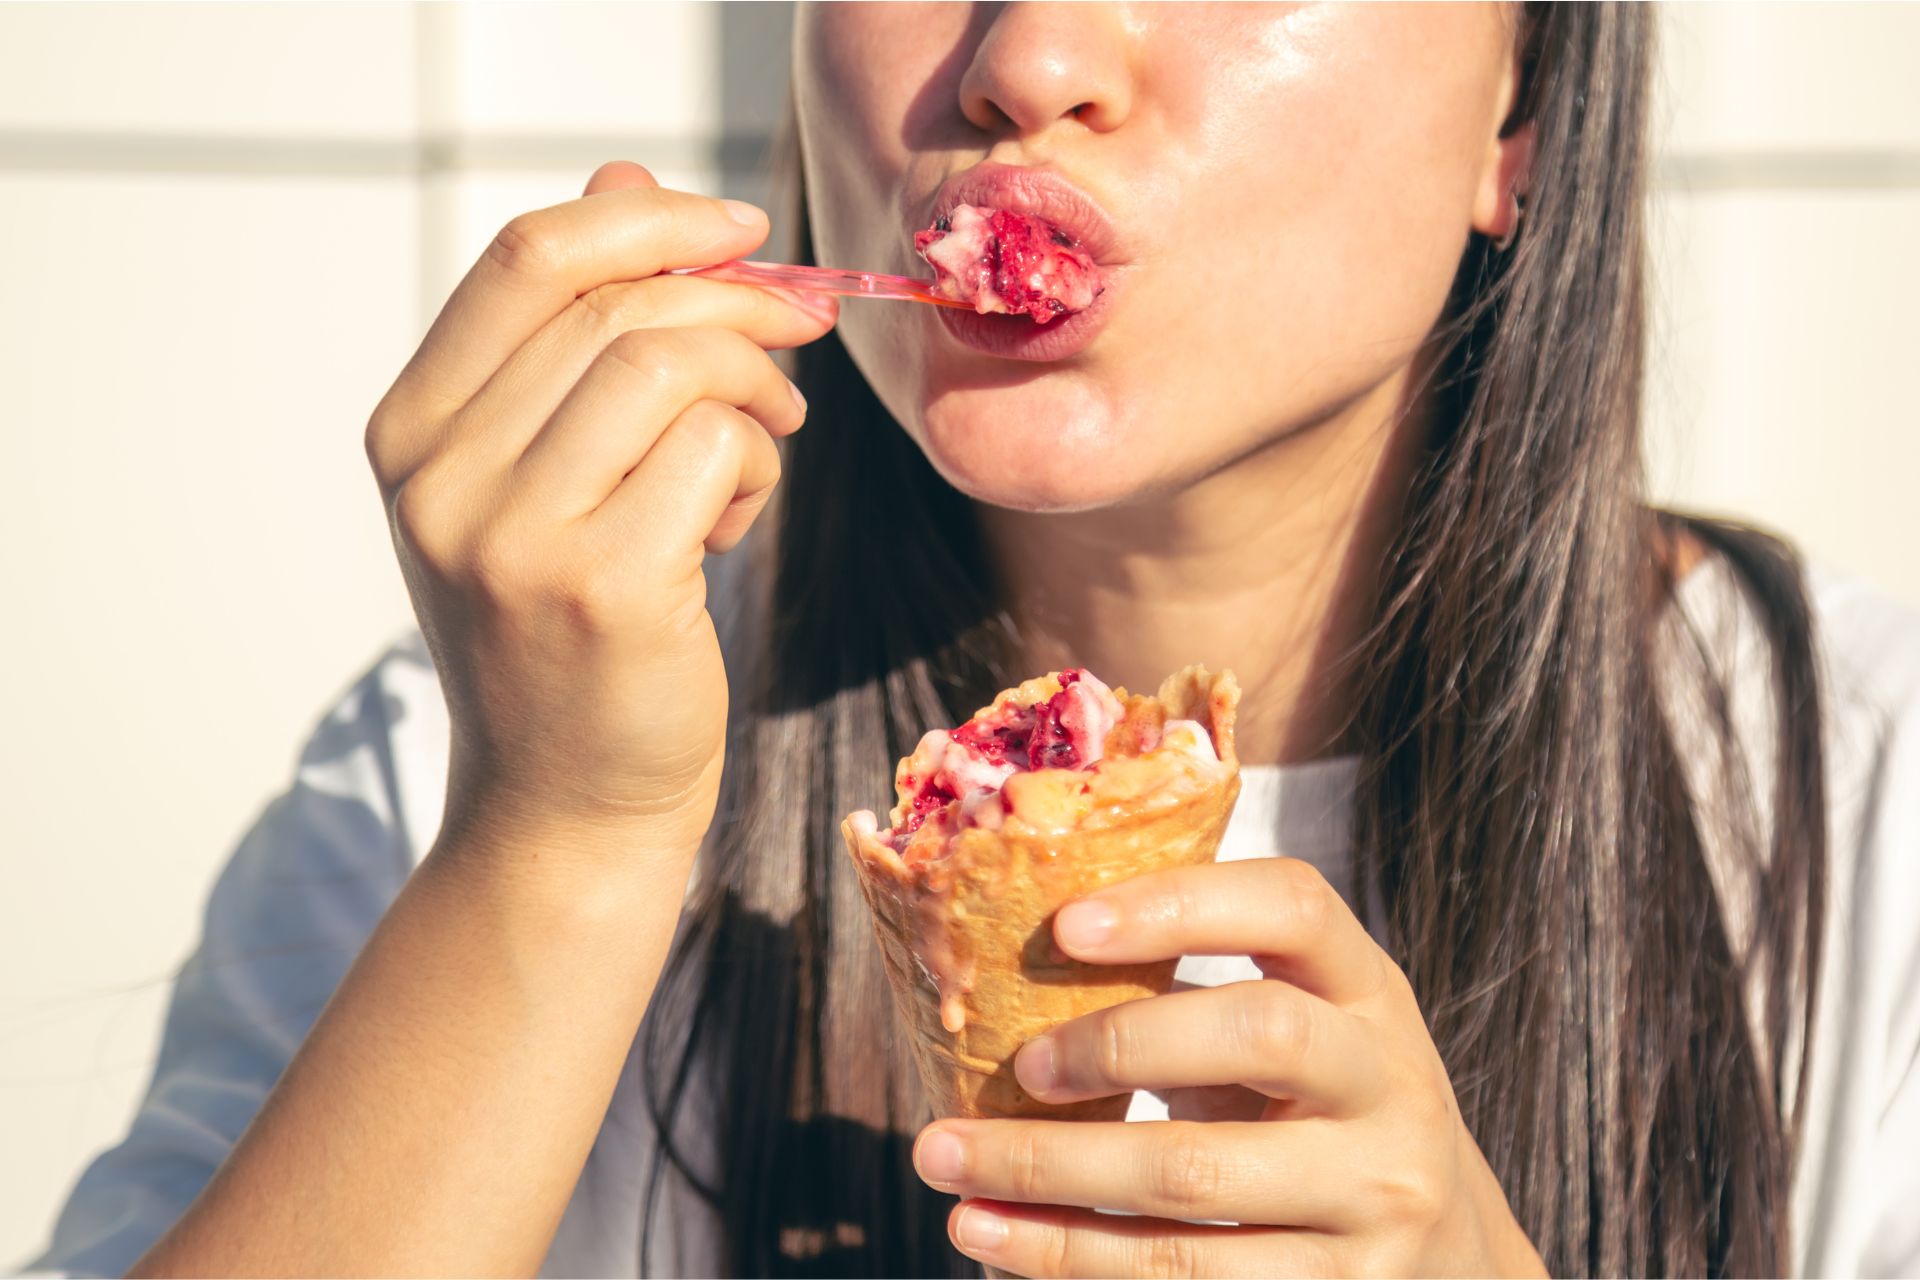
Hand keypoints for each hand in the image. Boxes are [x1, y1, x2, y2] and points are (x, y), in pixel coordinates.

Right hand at [364, 162, 836, 865]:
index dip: (651, 220)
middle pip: (618, 304)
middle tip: (796, 343)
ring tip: (762, 447)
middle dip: (738, 307)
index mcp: (411, 432)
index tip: (744, 230)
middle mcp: (441, 477)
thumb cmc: (576, 634)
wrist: (567, 806)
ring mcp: (513, 535)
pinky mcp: (603, 587)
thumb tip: (631, 175)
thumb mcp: (549, 475)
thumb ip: (579, 332)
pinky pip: (718, 447)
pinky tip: (738, 521)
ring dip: (754, 391)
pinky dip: (758, 465)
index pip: (530, 258)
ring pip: (673, 363)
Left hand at [911, 858, 1546, 1276]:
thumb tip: (1012, 964)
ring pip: (1193, 1181)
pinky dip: (1072, 1257)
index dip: (1179, 903)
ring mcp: (1374, 1199)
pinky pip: (1186, 1277)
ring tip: (948, 1163)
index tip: (1065, 924)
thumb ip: (1206, 992)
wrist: (1451, 1254)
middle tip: (1013, 1067)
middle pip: (1254, 1034)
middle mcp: (1389, 1085)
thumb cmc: (1326, 1111)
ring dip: (1048, 1175)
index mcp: (1370, 990)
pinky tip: (999, 1239)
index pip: (1292, 906)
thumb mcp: (1308, 1028)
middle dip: (1115, 1044)